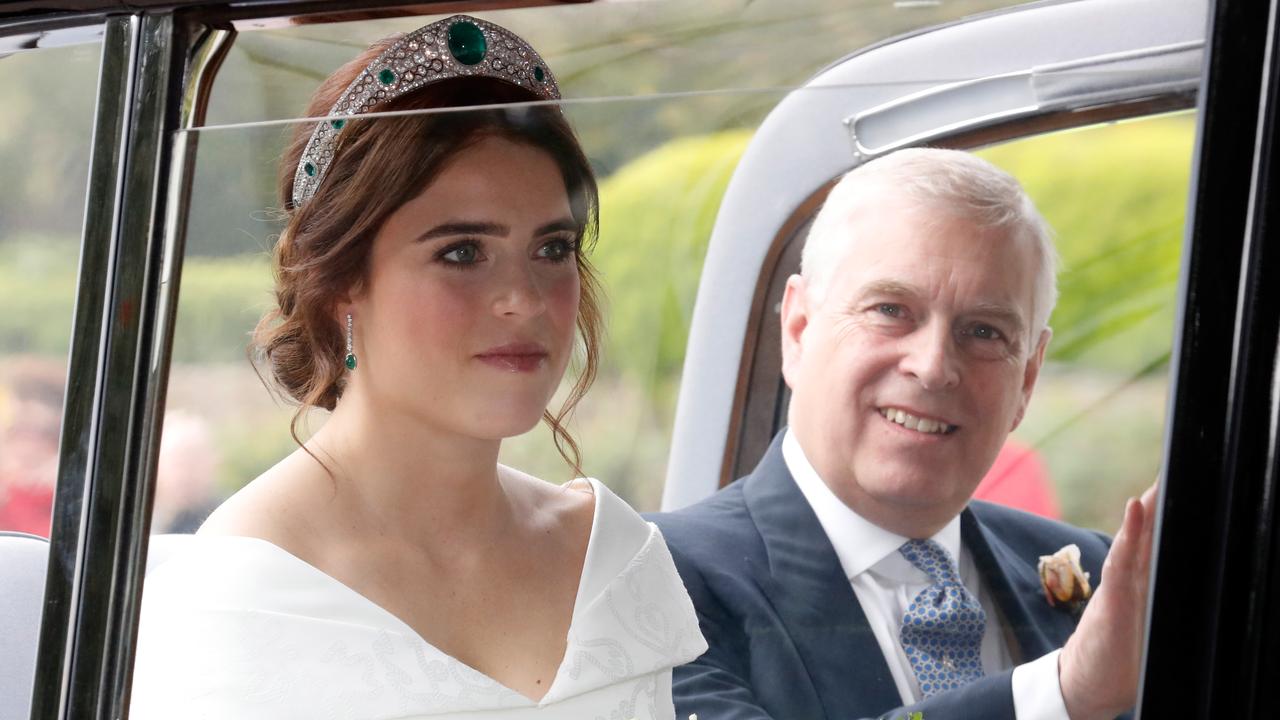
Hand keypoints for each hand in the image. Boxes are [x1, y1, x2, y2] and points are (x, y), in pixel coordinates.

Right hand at [1058, 482, 1157, 719]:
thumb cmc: (1117, 662)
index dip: (1162, 519)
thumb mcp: (1144, 631)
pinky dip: (1130, 534)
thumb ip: (1152, 607)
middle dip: (1157, 506)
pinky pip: (1122, 562)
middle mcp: (1128, 582)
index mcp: (1138, 588)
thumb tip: (1178, 592)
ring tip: (1155, 482)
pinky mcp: (1113, 602)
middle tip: (1172, 471)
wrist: (1085, 688)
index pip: (1154, 546)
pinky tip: (1134, 509)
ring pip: (1135, 542)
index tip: (1173, 488)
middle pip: (1146, 537)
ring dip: (1146, 511)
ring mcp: (1119, 590)